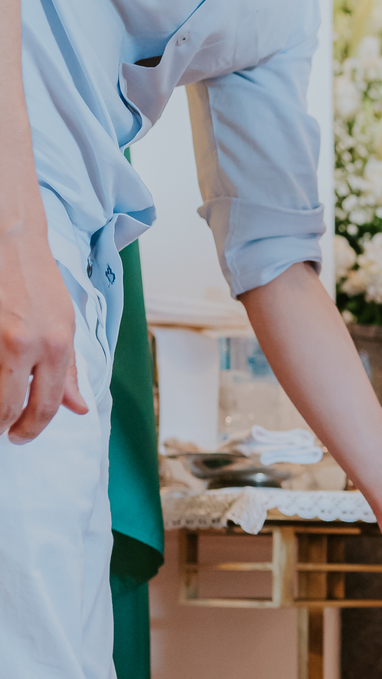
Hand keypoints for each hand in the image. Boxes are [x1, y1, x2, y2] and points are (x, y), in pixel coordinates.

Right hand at [0, 223, 87, 441]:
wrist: (10, 242)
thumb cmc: (40, 283)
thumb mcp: (65, 326)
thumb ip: (68, 371)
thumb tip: (77, 409)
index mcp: (56, 346)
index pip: (44, 405)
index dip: (31, 429)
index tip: (21, 437)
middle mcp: (26, 344)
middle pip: (8, 406)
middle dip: (4, 426)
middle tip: (4, 432)